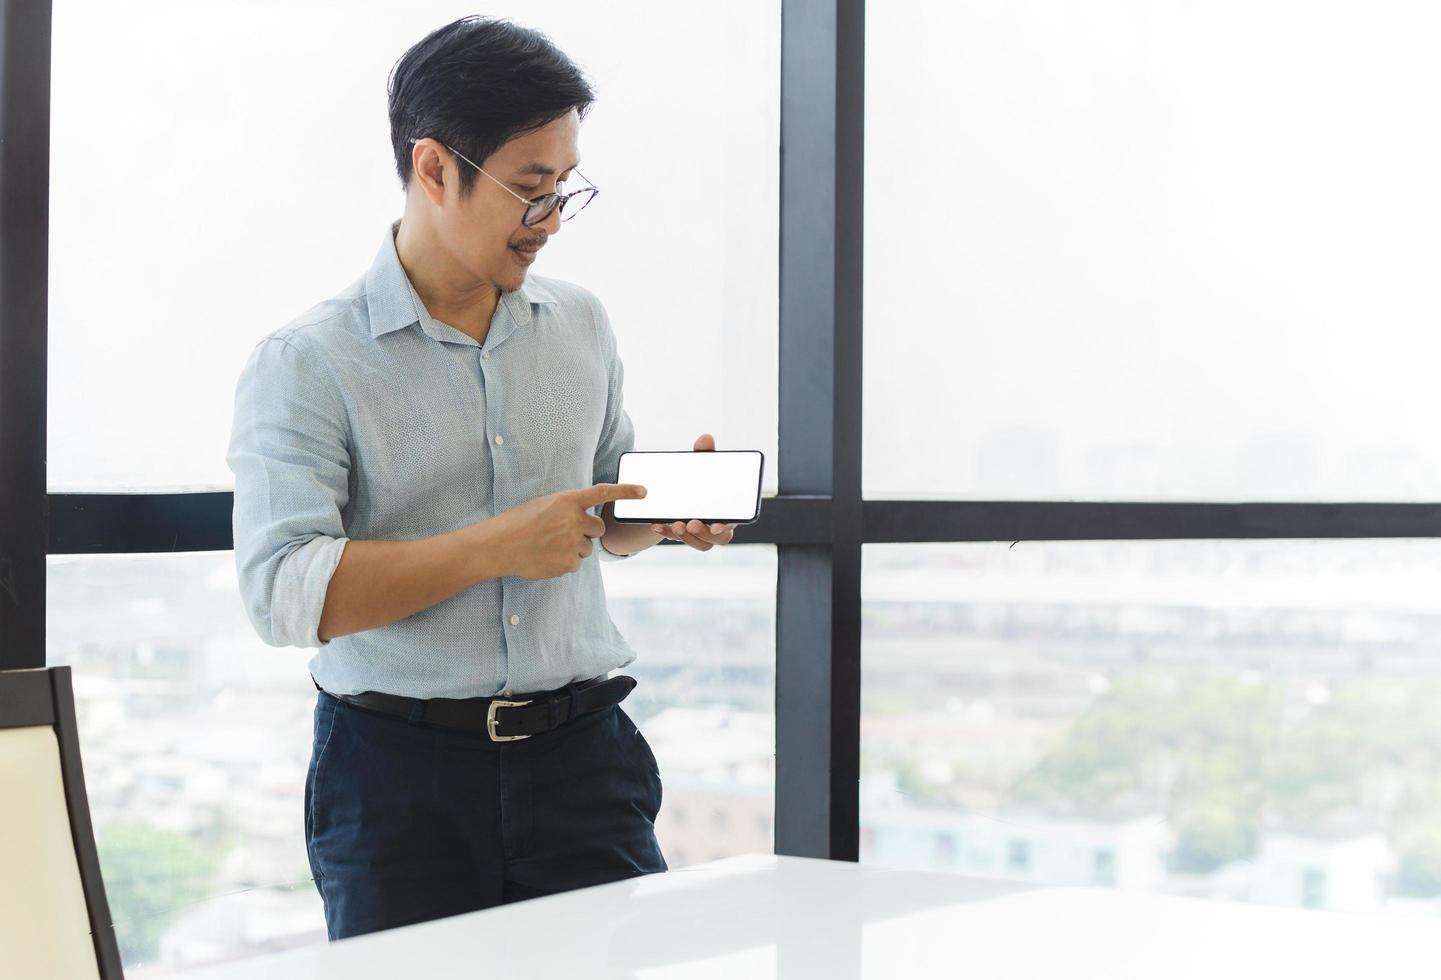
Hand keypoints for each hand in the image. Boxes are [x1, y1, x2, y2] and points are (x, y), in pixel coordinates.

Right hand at [494, 482, 647, 578]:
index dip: (626, 491)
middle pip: (598, 528)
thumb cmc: (518, 523)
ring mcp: (572, 543)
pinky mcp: (569, 563)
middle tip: (565, 533)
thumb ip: (568, 509)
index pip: (603, 492)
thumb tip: (586, 522)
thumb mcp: (544, 505)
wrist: (498, 546)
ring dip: (574, 547)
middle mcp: (573, 520)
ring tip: (549, 546)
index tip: (644, 491)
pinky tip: (547, 557)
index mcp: (566, 501)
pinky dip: (565, 562)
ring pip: (588, 548)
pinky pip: (577, 563)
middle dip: (587, 532)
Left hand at [649, 432, 736, 550]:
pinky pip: (677, 539)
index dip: (727, 526)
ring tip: (675, 524)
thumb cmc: (700, 479)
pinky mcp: (684, 534)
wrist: (683, 490)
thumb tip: (706, 438)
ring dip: (688, 537)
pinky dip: (666, 533)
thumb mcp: (700, 467)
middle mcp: (717, 525)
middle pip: (718, 539)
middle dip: (705, 534)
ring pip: (700, 543)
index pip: (733, 522)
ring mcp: (701, 533)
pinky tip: (656, 524)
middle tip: (692, 523)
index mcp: (728, 509)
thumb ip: (704, 454)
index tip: (717, 526)